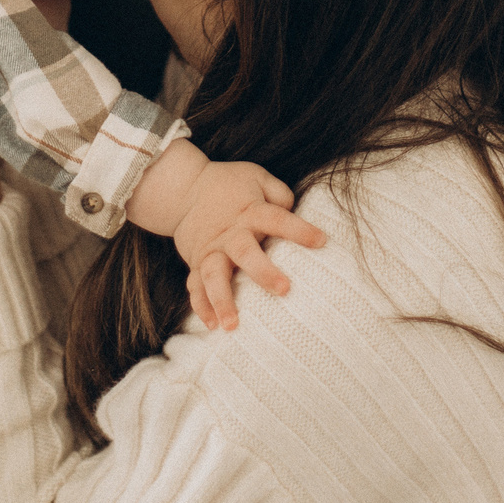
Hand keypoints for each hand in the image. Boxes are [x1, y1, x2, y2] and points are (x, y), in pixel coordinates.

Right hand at [174, 161, 327, 332]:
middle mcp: (229, 234)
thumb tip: (295, 211)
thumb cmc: (227, 184)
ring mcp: (210, 251)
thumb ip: (279, 194)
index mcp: (249, 212)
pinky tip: (212, 325)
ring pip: (214, 277)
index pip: (277, 219)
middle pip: (245, 252)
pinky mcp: (196, 264)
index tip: (321, 241)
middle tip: (284, 290)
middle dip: (263, 272)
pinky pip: (195, 287)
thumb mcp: (256, 177)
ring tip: (232, 325)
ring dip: (222, 300)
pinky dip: (201, 306)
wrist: (182, 188)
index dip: (299, 230)